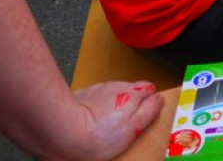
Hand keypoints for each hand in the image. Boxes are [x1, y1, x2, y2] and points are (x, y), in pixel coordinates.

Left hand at [43, 82, 162, 160]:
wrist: (62, 133)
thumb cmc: (99, 136)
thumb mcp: (134, 128)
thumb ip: (150, 110)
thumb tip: (159, 99)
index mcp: (133, 93)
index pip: (150, 88)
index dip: (149, 101)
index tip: (144, 115)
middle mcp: (116, 86)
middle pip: (130, 91)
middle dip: (130, 104)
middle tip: (123, 125)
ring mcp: (97, 89)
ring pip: (111, 94)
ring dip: (112, 105)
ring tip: (104, 126)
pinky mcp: (81, 95)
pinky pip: (93, 99)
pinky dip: (94, 107)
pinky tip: (89, 121)